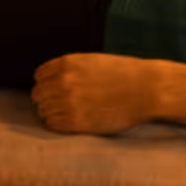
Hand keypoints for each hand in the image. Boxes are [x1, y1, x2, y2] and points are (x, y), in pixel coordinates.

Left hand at [33, 53, 157, 135]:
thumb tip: (53, 80)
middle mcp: (64, 81)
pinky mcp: (76, 121)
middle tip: (59, 104)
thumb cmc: (125, 74)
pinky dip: (56, 124)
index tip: (54, 90)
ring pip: (43, 111)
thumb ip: (71, 68)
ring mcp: (69, 102)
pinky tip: (69, 122)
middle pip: (38, 94)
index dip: (46, 83)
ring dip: (51, 112)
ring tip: (66, 114)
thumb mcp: (94, 61)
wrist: (147, 89)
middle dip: (46, 99)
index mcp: (68, 63)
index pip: (39, 76)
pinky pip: (51, 124)